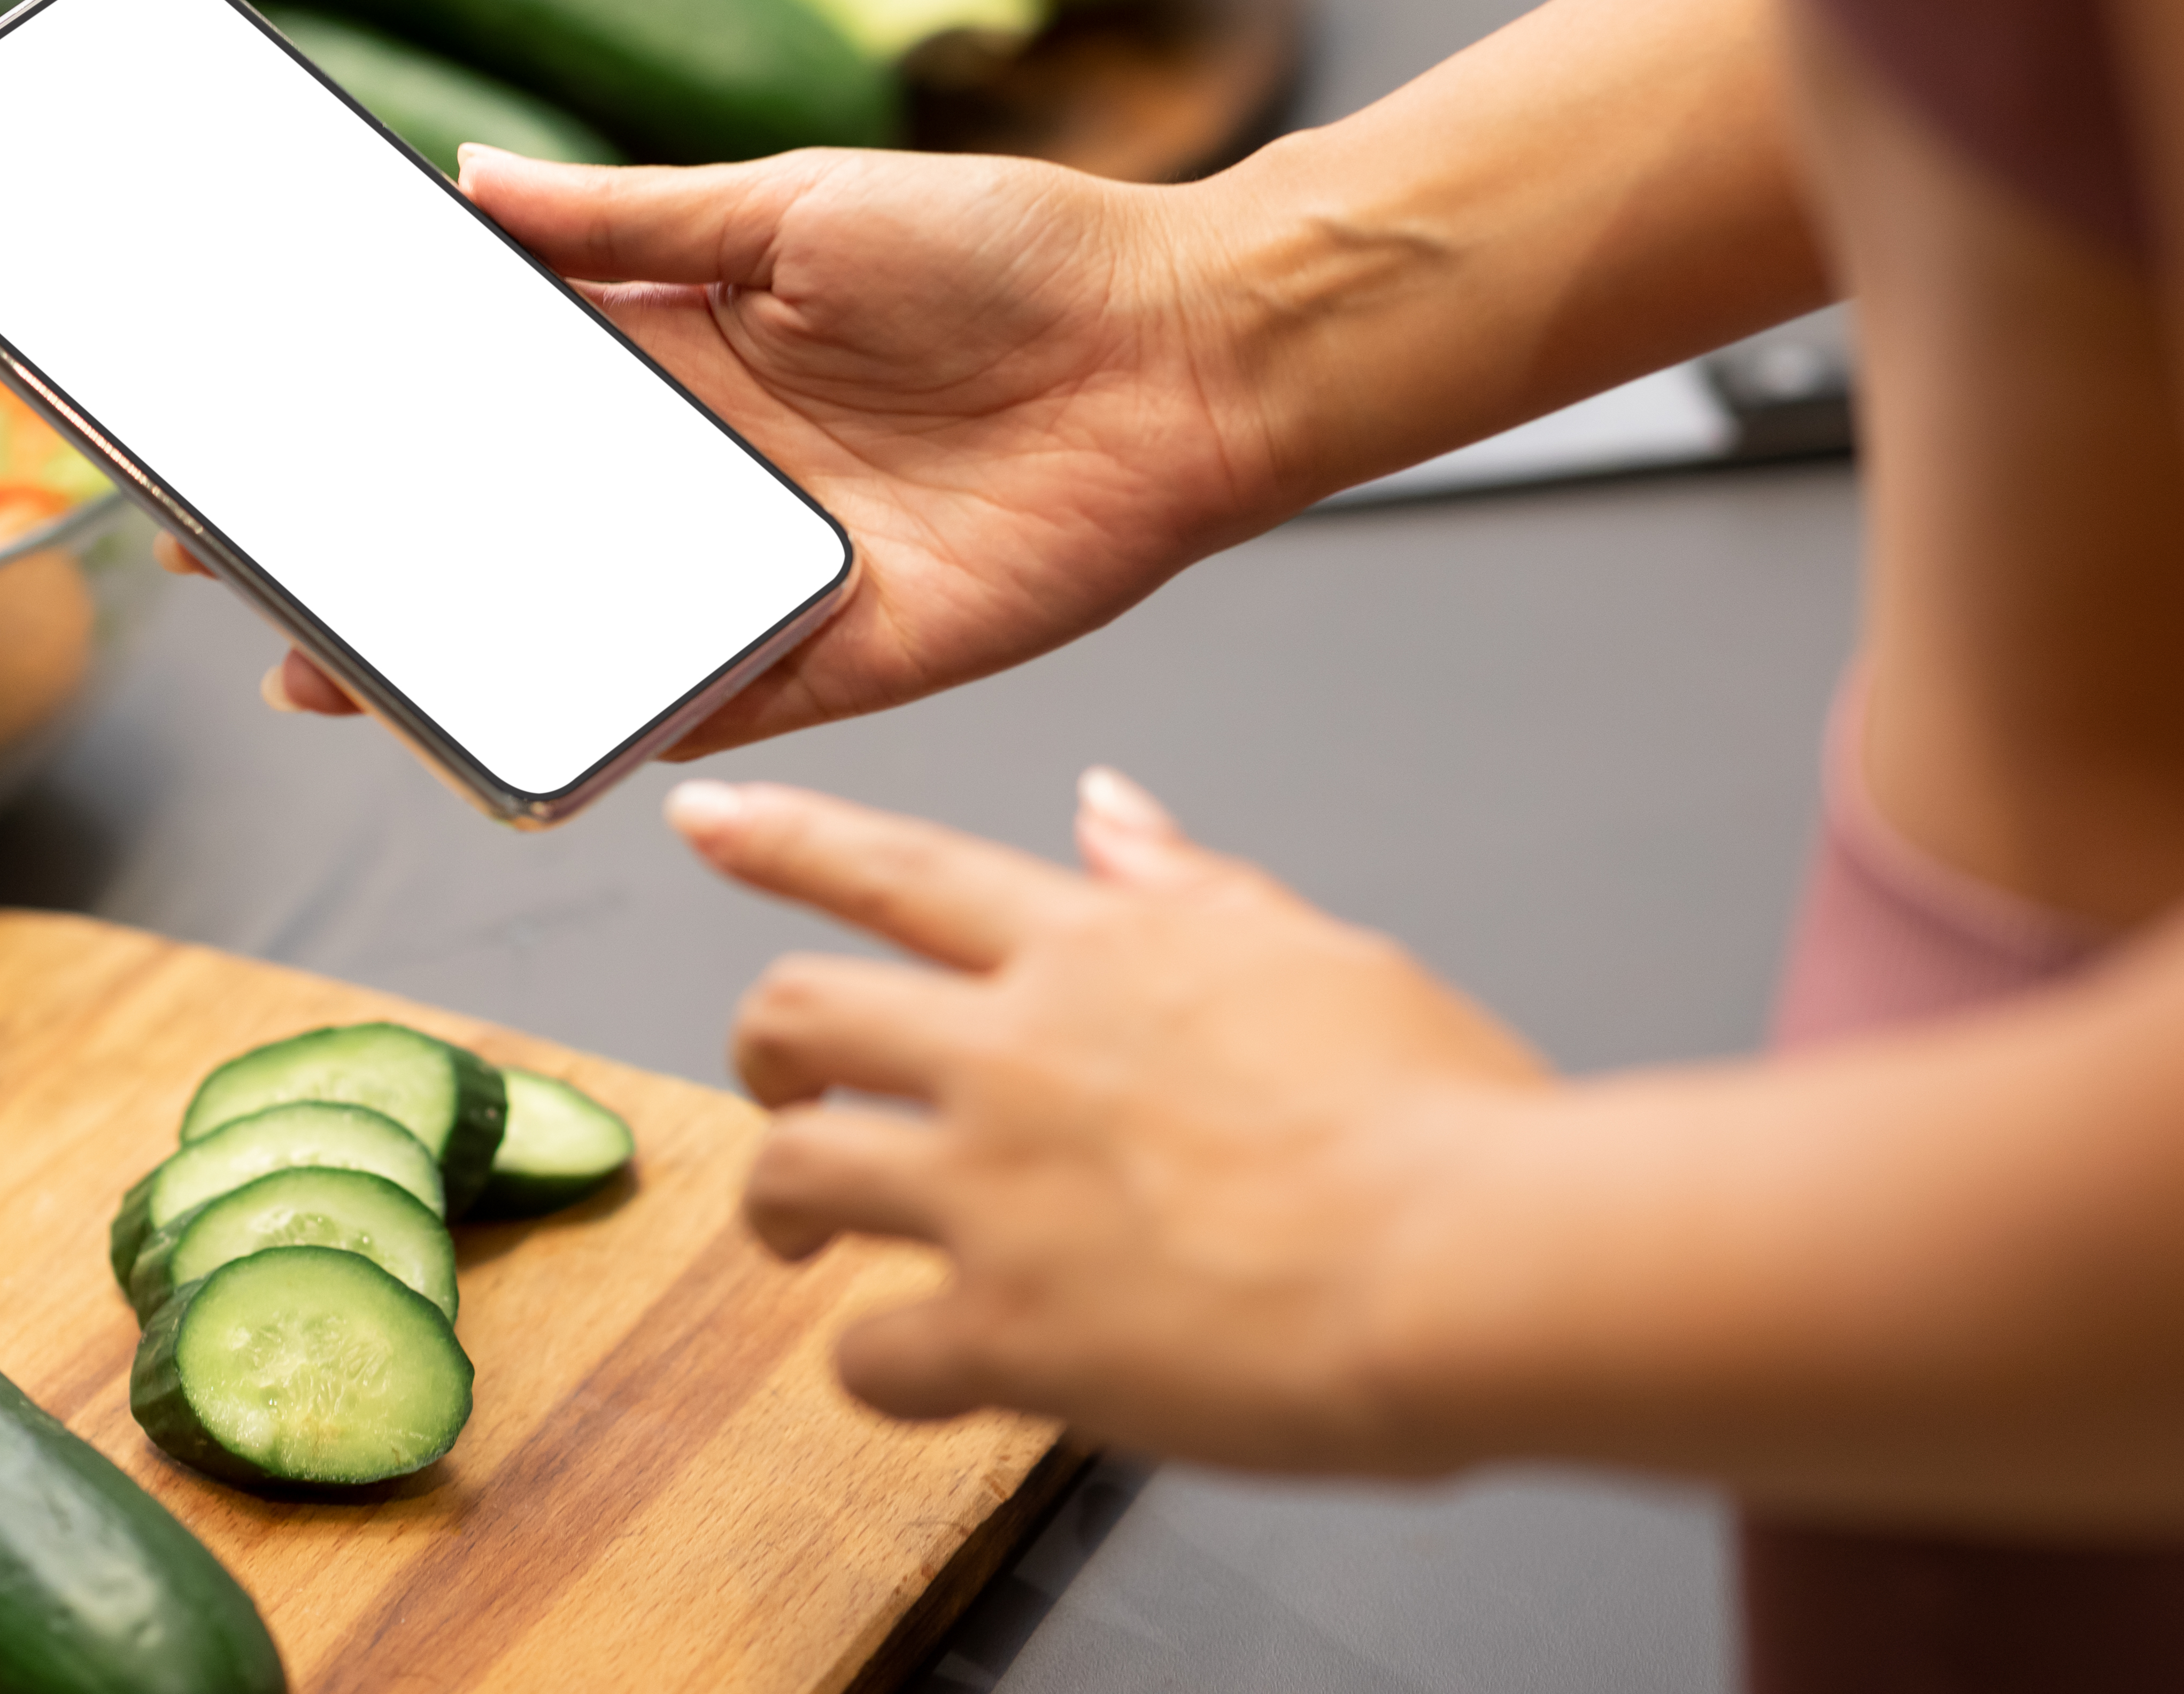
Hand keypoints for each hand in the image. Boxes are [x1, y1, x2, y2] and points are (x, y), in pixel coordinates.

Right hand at [217, 142, 1288, 753]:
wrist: (1188, 345)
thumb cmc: (1012, 250)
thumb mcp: (793, 202)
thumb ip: (630, 218)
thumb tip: (468, 180)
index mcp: (687, 355)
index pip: (499, 400)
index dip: (381, 425)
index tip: (266, 445)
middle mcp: (711, 472)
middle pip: (514, 528)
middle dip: (383, 564)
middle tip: (252, 592)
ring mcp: (768, 569)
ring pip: (587, 628)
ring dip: (468, 659)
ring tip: (340, 678)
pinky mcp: (844, 655)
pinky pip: (712, 701)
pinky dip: (623, 723)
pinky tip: (522, 740)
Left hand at [686, 768, 1548, 1472]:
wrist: (1475, 1259)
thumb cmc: (1439, 1120)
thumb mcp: (1322, 955)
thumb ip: (1189, 885)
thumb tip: (1107, 809)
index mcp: (1096, 952)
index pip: (899, 866)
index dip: (787, 837)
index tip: (708, 819)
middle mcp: (1016, 1053)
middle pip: (799, 1013)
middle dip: (760, 1049)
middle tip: (774, 1092)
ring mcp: (995, 1194)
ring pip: (793, 1175)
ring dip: (778, 1207)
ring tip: (800, 1243)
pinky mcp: (1007, 1334)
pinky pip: (868, 1355)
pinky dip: (875, 1368)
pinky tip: (917, 1374)